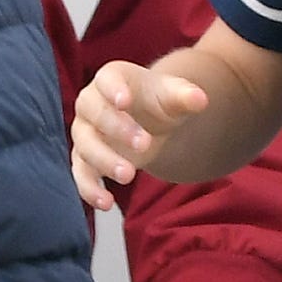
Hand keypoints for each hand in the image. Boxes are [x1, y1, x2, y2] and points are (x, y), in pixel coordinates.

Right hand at [71, 60, 207, 209]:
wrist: (151, 121)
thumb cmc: (159, 101)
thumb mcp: (174, 95)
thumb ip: (185, 95)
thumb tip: (200, 99)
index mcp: (112, 78)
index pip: (107, 79)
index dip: (113, 89)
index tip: (125, 101)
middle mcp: (91, 103)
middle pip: (96, 114)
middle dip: (118, 129)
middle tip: (145, 144)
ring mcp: (85, 133)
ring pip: (86, 147)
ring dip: (105, 162)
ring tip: (129, 175)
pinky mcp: (85, 160)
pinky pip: (80, 175)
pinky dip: (90, 190)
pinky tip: (106, 203)